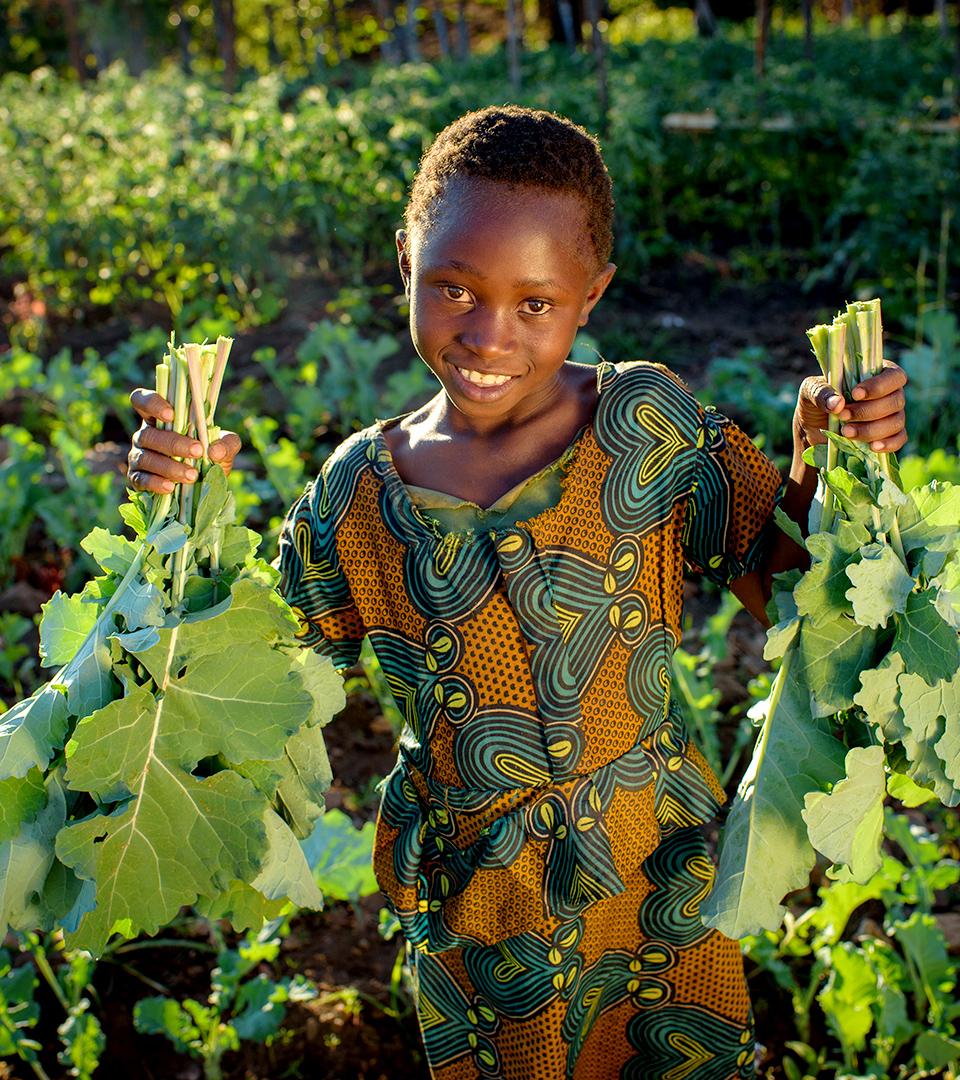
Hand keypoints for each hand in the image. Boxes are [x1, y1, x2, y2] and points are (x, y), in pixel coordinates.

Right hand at [127, 389, 241, 493]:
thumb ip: (227, 442)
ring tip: (192, 475)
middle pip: (149, 434)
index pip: (142, 400)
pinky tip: (170, 487)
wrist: (205, 485)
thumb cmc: (208, 456)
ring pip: (146, 458)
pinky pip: (140, 480)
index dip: (151, 403)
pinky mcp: (137, 479)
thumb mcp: (224, 446)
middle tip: (197, 451)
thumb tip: (216, 450)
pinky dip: (155, 483)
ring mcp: (138, 457)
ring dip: (169, 467)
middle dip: (174, 443)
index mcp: (159, 418)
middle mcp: (145, 435)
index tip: (171, 414)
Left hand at [796, 360, 906, 453]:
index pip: (894, 375)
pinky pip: (899, 439)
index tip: (856, 394)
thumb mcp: (809, 392)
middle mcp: (889, 394)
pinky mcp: (888, 435)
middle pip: (896, 400)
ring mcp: (891, 415)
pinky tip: (872, 447)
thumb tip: (838, 403)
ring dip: (871, 429)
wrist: (813, 431)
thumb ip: (820, 392)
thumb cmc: (816, 403)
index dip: (879, 385)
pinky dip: (888, 443)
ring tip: (846, 432)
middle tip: (843, 415)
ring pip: (896, 421)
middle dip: (868, 411)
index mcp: (875, 374)